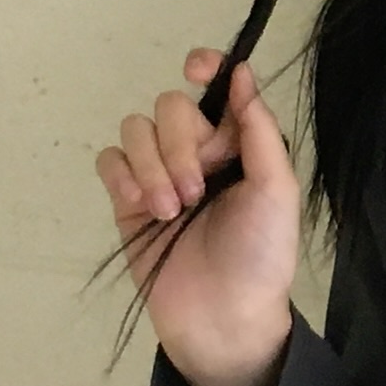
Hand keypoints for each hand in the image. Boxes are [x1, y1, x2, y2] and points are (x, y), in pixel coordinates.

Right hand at [94, 50, 300, 385]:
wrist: (222, 318)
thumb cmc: (261, 255)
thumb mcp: (275, 189)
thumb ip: (258, 130)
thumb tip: (244, 72)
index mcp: (239, 143)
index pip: (218, 87)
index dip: (206, 67)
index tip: (195, 69)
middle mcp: (199, 150)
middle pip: (170, 106)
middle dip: (179, 144)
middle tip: (195, 193)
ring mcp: (159, 174)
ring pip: (136, 130)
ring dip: (152, 165)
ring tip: (171, 210)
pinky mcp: (127, 201)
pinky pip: (110, 161)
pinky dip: (122, 176)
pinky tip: (141, 206)